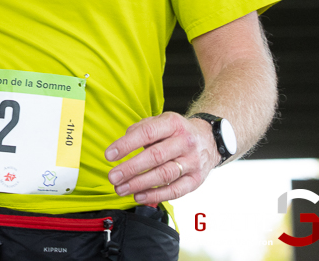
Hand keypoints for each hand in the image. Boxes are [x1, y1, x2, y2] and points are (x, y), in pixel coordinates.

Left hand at [104, 112, 219, 203]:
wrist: (208, 140)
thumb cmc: (176, 132)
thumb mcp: (160, 122)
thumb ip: (141, 129)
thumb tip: (123, 143)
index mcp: (173, 123)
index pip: (147, 133)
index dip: (126, 145)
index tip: (109, 155)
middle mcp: (185, 142)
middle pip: (155, 156)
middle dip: (131, 168)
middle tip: (113, 177)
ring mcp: (192, 161)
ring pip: (164, 175)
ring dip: (139, 184)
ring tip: (121, 188)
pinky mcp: (196, 180)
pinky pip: (175, 191)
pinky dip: (155, 195)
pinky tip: (139, 196)